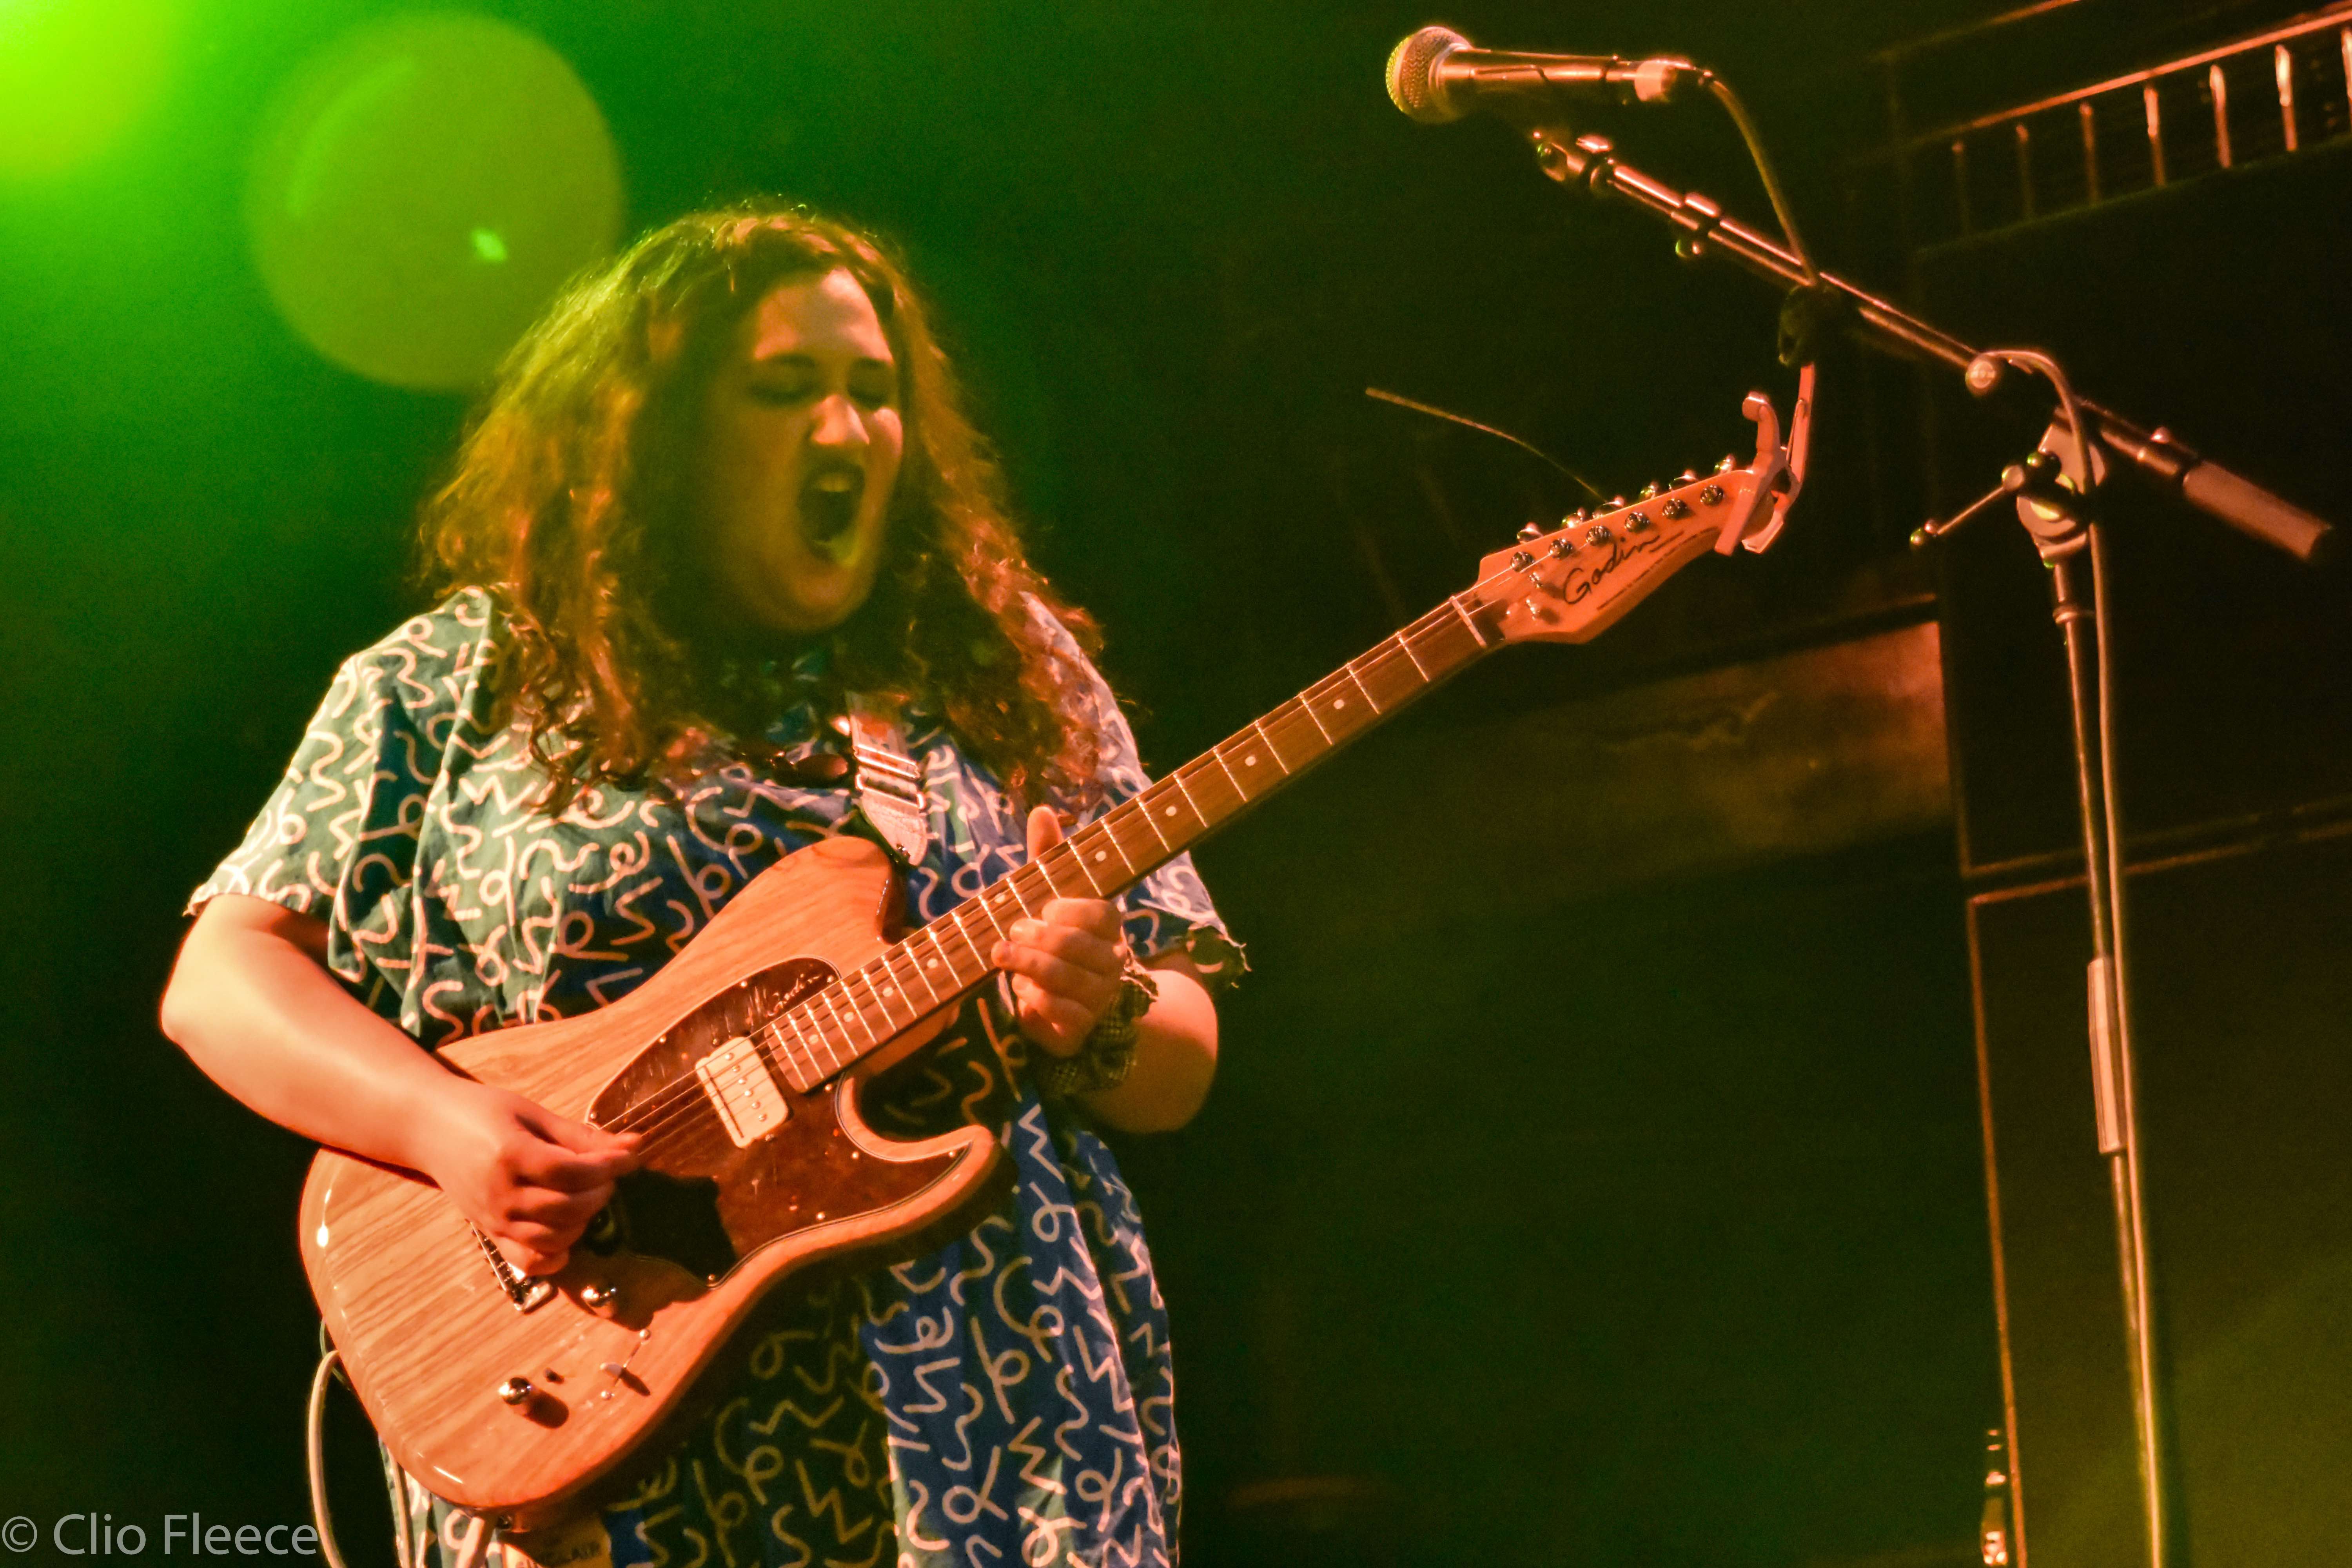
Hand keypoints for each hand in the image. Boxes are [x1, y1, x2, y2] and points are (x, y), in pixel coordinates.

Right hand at [411, 1080, 639, 1275]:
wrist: (430, 1128)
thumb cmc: (482, 1112)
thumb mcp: (532, 1114)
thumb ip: (581, 1136)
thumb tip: (635, 1145)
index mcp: (509, 1155)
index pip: (571, 1172)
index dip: (608, 1167)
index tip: (629, 1156)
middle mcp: (499, 1194)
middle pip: (566, 1207)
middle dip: (600, 1190)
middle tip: (606, 1172)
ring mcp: (492, 1219)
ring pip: (553, 1238)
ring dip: (584, 1219)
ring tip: (587, 1193)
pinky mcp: (490, 1234)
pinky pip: (529, 1261)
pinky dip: (556, 1254)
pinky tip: (569, 1230)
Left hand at [993, 805, 1129, 1057]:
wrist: (1079, 1006)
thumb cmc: (1059, 940)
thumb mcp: (1052, 897)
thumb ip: (1048, 857)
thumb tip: (1041, 809)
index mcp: (1110, 928)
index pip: (1102, 913)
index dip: (1070, 909)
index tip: (1044, 907)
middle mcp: (1112, 962)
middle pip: (1078, 947)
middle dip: (1038, 939)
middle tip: (1011, 932)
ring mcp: (1099, 998)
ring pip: (1067, 981)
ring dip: (1027, 966)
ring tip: (1000, 957)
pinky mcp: (1080, 1029)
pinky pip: (1059, 1014)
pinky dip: (1034, 1001)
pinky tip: (1020, 991)